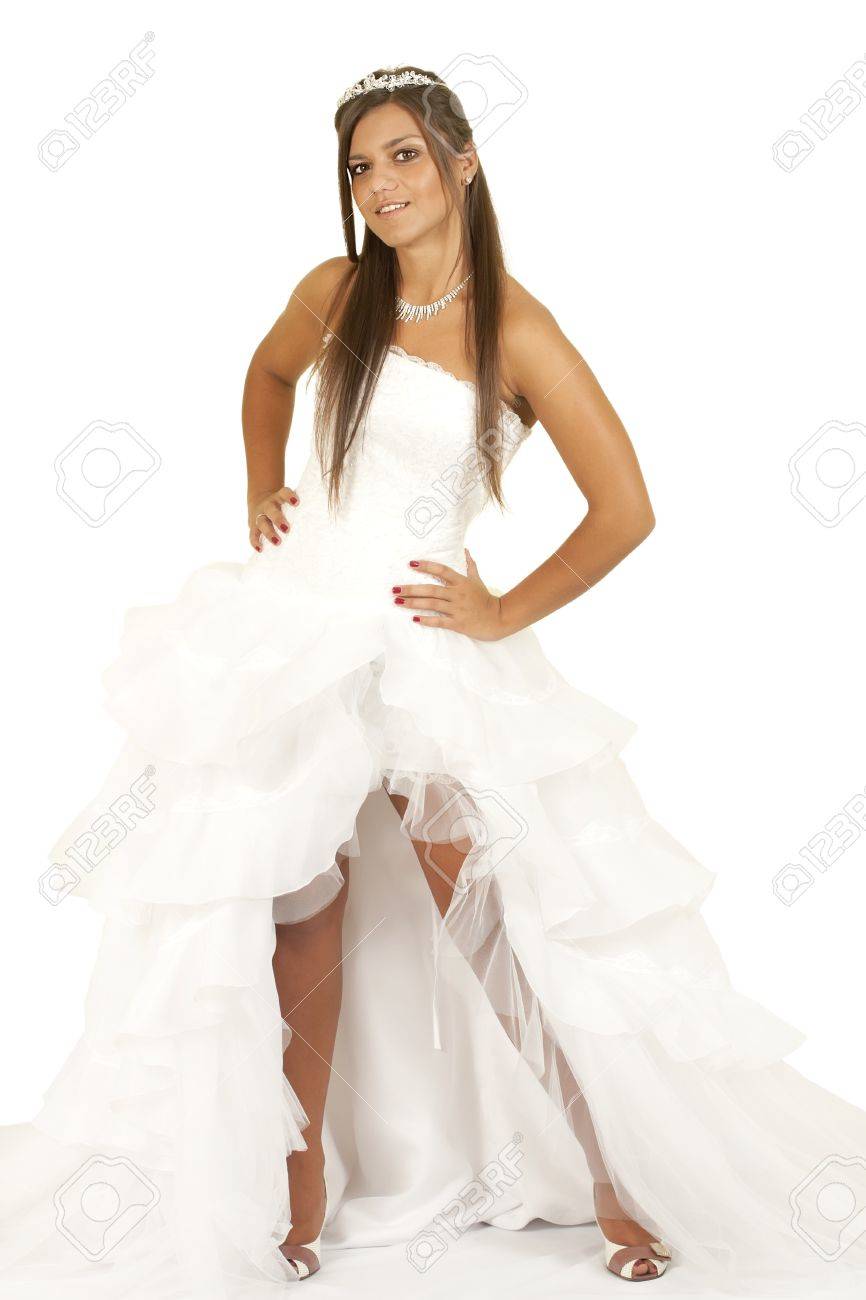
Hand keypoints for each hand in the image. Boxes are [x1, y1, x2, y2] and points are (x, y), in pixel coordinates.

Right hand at [248, 487, 299, 550]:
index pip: (283, 492)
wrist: (260, 501)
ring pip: (262, 523)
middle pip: (271, 510)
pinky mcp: (252, 526)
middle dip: (278, 519)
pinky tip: (261, 549)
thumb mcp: (289, 501)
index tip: (297, 502)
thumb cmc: (283, 505)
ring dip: (269, 532)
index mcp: (278, 497)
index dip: (289, 496)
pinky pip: (252, 534)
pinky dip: (255, 542)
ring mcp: (259, 515)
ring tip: (278, 542)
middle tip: (287, 529)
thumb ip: (302, 506)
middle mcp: (268, 505)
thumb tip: (326, 515)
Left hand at [393, 549, 508, 640]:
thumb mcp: (478, 580)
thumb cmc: (486, 599)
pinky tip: (415, 618)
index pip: (442, 570)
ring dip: (414, 603)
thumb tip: (466, 550)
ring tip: (398, 602)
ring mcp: (457, 609)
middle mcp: (458, 594)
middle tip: (395, 589)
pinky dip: (427, 620)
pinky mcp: (458, 623)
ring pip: (432, 604)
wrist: (498, 618)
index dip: (426, 566)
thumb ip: (470, 565)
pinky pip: (440, 621)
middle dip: (411, 589)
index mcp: (461, 582)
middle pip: (431, 589)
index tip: (411, 563)